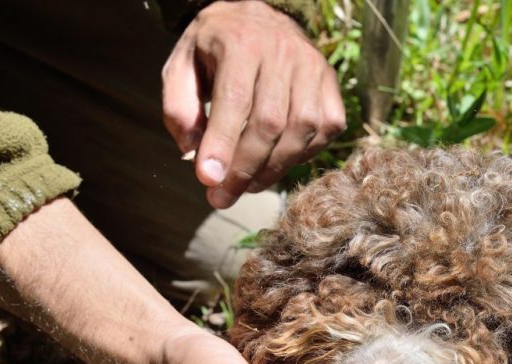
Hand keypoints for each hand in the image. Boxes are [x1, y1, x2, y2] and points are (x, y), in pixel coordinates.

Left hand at [162, 0, 345, 208]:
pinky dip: (303, 154)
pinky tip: (278, 161)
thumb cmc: (214, 49)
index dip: (222, 144)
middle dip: (245, 168)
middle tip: (222, 198)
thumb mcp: (181, 66)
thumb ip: (179, 108)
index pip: (234, 100)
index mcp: (240, 42)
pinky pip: (325, 129)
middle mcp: (283, 52)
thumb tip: (193, 153)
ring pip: (301, 130)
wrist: (257, 15)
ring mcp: (313, 68)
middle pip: (270, 122)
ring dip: (273, 168)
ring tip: (248, 186)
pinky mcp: (331, 84)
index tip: (208, 180)